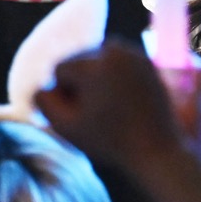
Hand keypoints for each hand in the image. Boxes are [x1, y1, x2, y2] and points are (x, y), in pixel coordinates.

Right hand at [35, 41, 200, 176]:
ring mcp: (134, 53)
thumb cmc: (110, 142)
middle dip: (79, 83)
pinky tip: (119, 101)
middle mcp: (115, 49)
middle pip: (78, 60)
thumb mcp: (66, 127)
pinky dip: (112, 78)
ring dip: (94, 79)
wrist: (158, 151)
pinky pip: (115, 64)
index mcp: (95, 63)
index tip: (82, 116)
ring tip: (107, 107)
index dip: (64, 95)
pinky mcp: (146, 61)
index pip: (60, 69)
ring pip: (95, 60)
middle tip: (96, 113)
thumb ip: (44, 102)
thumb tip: (42, 86)